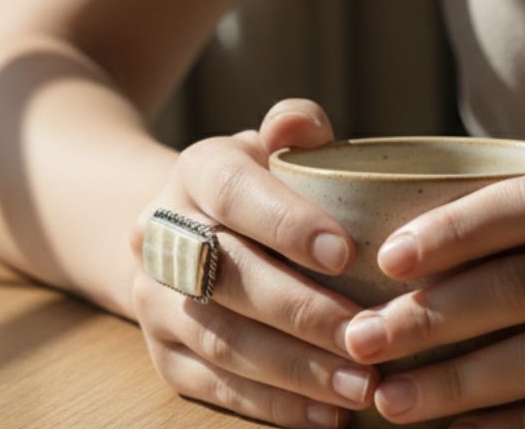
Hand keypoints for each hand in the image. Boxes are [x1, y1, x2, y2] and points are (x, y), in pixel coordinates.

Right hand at [130, 99, 377, 427]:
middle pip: (229, 278)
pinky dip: (274, 405)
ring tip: (360, 385)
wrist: (180, 228)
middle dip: (302, 313)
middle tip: (368, 336)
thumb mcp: (271, 144)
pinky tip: (328, 414)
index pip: (234, 193)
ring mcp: (156, 301)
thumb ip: (296, 126)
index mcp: (196, 171)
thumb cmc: (256, 183)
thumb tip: (302, 124)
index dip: (286, 223)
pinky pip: (216, 389)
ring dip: (296, 370)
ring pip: (223, 342)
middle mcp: (162, 234)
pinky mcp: (163, 357)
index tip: (345, 253)